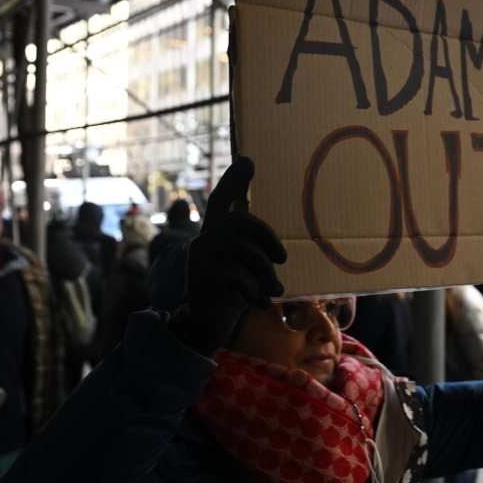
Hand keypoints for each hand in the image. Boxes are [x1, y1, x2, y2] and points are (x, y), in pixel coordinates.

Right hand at [174, 158, 286, 352]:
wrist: (205, 323)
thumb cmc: (231, 291)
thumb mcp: (245, 267)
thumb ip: (254, 249)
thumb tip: (279, 247)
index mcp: (215, 233)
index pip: (222, 199)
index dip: (234, 180)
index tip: (248, 160)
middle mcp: (205, 239)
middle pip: (242, 221)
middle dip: (268, 238)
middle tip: (282, 258)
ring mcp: (200, 256)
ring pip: (245, 250)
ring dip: (266, 273)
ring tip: (275, 290)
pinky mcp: (201, 276)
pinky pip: (238, 276)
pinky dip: (255, 291)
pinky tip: (262, 303)